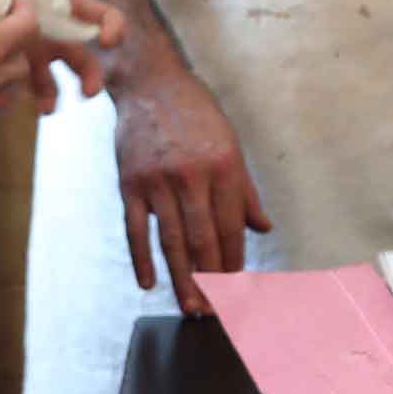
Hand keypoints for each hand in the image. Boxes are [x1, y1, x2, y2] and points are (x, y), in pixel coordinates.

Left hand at [0, 0, 128, 95]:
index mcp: (61, 5)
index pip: (98, 16)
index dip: (112, 27)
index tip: (108, 40)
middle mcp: (51, 31)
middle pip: (82, 57)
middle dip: (90, 76)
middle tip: (89, 91)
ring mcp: (31, 50)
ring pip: (51, 79)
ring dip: (52, 94)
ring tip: (45, 107)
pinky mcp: (7, 62)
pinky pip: (18, 84)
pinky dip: (17, 94)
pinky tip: (8, 98)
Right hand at [115, 60, 268, 311]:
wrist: (150, 83)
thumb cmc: (195, 114)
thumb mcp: (230, 144)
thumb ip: (245, 190)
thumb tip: (262, 228)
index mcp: (225, 166)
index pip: (232, 227)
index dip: (235, 262)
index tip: (238, 289)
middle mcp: (193, 175)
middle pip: (204, 240)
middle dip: (212, 280)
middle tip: (216, 310)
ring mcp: (158, 180)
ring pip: (172, 240)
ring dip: (182, 278)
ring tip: (190, 305)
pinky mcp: (130, 182)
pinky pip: (136, 229)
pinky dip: (141, 258)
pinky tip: (148, 281)